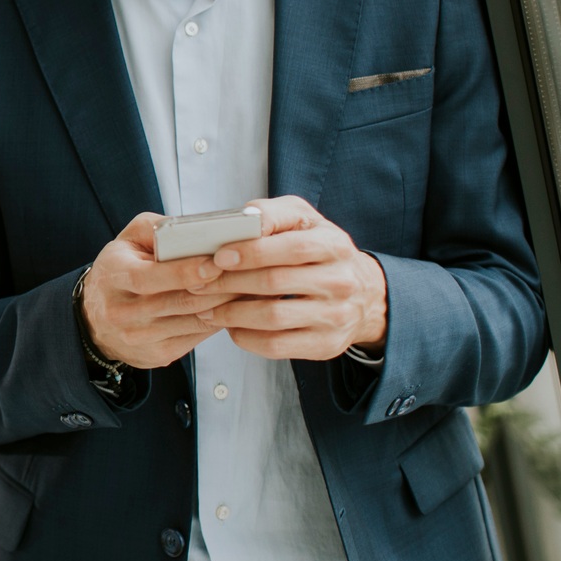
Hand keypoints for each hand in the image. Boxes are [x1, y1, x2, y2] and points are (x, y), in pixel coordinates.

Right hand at [81, 213, 237, 368]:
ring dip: (224, 305)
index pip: (150, 277)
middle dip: (217, 287)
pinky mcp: (157, 354)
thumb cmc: (118, 272)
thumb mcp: (127, 241)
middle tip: (248, 274)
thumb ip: (157, 229)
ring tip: (248, 288)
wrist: (94, 319)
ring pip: (192, 321)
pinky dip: (217, 321)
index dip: (185, 271)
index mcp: (113, 277)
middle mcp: (122, 311)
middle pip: (178, 301)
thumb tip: (195, 229)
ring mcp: (139, 337)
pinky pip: (196, 337)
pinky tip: (232, 307)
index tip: (216, 262)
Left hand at [190, 195, 387, 359]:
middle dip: (229, 283)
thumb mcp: (303, 220)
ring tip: (206, 307)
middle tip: (197, 283)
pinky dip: (246, 337)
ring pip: (273, 317)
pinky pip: (277, 346)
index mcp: (334, 245)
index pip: (291, 248)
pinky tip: (231, 327)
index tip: (219, 256)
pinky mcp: (326, 345)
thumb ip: (272, 214)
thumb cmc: (318, 250)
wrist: (363, 293)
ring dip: (231, 313)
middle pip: (275, 283)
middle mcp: (340, 282)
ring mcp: (335, 316)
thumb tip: (242, 220)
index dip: (251, 252)